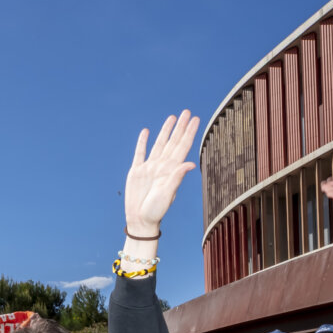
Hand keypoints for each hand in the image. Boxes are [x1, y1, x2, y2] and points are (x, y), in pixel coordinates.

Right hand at [124, 111, 199, 242]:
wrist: (140, 220)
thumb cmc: (155, 211)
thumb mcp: (167, 194)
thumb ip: (176, 177)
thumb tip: (190, 164)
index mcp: (171, 170)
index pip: (182, 147)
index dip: (189, 133)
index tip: (196, 120)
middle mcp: (162, 166)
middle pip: (173, 142)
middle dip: (181, 127)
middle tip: (187, 112)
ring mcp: (149, 168)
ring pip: (159, 144)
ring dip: (166, 131)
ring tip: (172, 118)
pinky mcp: (136, 171)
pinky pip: (140, 153)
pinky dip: (143, 142)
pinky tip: (146, 132)